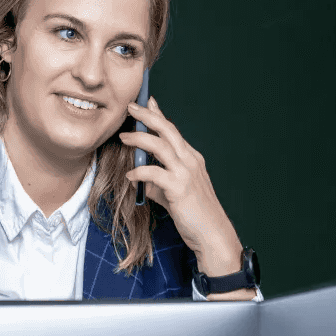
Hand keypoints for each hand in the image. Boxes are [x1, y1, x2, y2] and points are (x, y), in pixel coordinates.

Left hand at [119, 97, 241, 265]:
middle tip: (130, 106)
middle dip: (148, 116)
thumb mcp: (174, 193)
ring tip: (123, 137)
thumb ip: (158, 183)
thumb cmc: (195, 214)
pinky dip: (139, 172)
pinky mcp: (179, 188)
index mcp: (191, 158)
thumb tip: (138, 179)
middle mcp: (190, 160)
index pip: (172, 130)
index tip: (147, 101)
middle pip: (167, 130)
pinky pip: (154, 173)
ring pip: (161, 146)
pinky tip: (129, 176)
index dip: (159, 114)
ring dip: (139, 139)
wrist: (212, 234)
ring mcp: (186, 173)